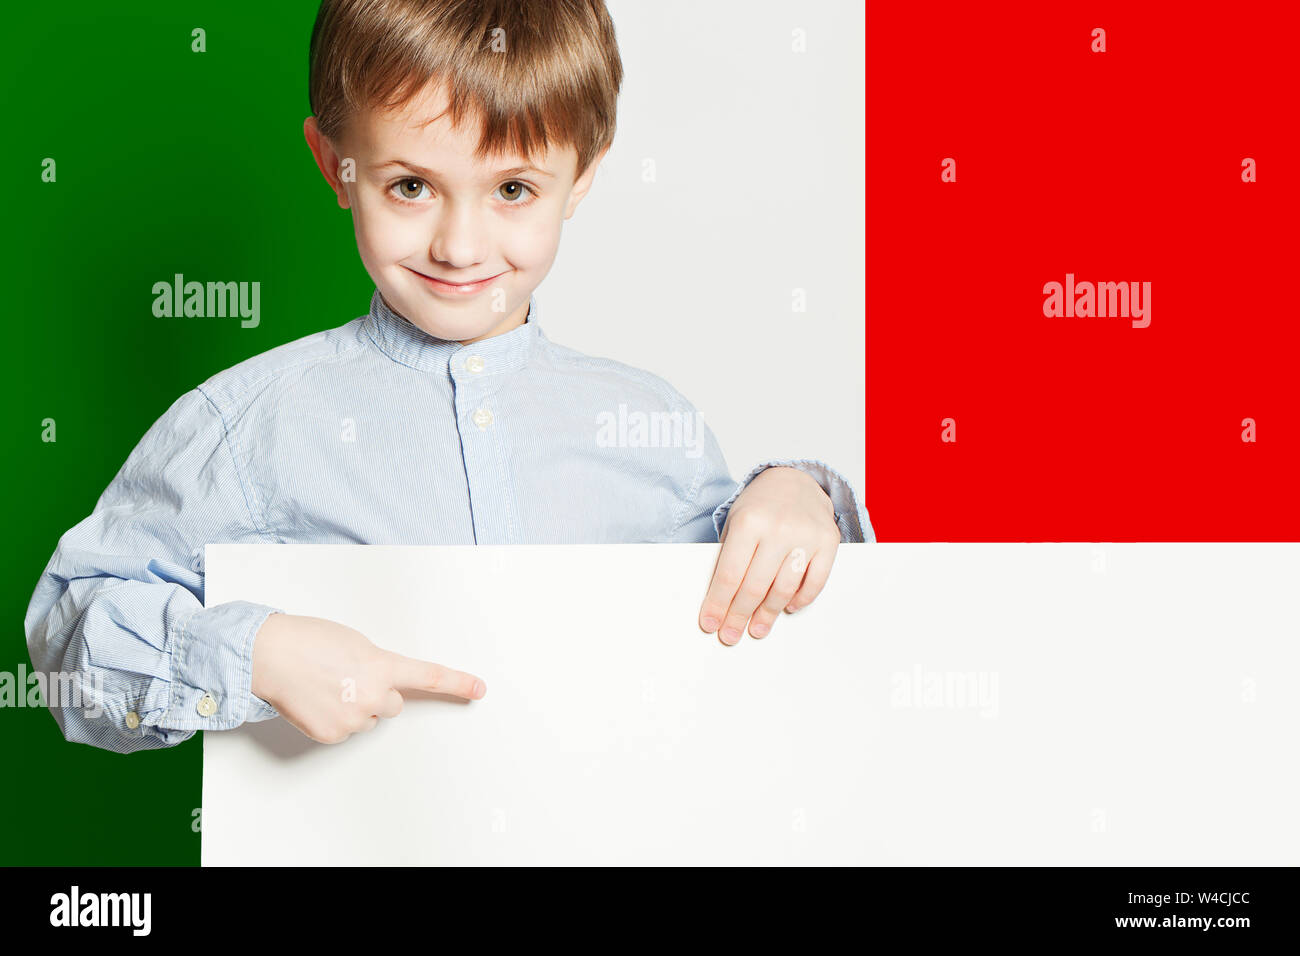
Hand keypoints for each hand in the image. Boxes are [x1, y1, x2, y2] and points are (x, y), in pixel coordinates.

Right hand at [251, 612, 485, 743]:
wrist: (271, 655)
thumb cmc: (309, 641)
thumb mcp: (357, 644)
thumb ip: (378, 664)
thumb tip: (383, 683)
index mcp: (382, 666)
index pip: (429, 676)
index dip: (457, 683)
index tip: (479, 689)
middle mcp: (373, 695)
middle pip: (394, 705)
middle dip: (378, 694)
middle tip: (349, 678)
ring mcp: (353, 719)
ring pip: (368, 719)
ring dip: (355, 706)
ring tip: (326, 686)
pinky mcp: (332, 735)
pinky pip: (345, 731)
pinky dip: (334, 719)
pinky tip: (316, 701)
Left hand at [698, 466, 840, 644]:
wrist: (794, 480)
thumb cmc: (760, 506)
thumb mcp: (735, 522)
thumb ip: (729, 556)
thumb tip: (720, 601)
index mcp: (749, 521)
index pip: (730, 575)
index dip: (718, 604)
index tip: (710, 624)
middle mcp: (779, 528)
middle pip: (755, 587)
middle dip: (739, 616)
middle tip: (731, 635)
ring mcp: (806, 535)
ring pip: (785, 589)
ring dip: (769, 614)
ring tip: (757, 627)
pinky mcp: (829, 541)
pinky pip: (815, 582)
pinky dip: (801, 599)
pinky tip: (787, 607)